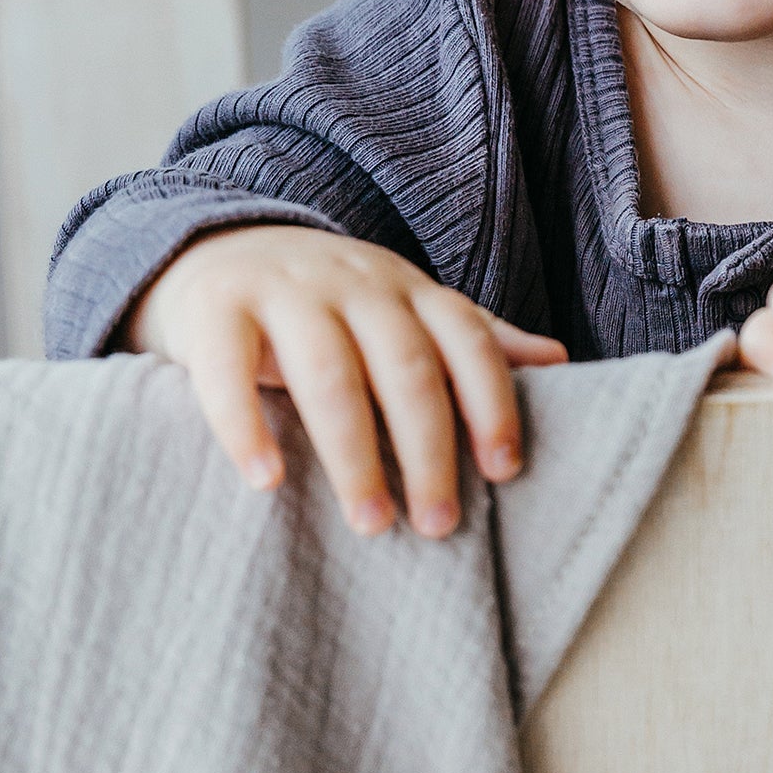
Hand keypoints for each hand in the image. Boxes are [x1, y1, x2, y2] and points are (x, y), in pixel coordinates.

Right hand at [129, 226, 566, 535]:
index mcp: (408, 290)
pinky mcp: (214, 309)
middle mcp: (353, 283)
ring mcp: (283, 291)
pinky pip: (228, 372)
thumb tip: (558, 361)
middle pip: (404, 367)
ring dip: (353, 454)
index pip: (466, 341)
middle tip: (438, 524)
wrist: (214, 248)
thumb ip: (472, 339)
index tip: (504, 471)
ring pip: (328, 374)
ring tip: (371, 522)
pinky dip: (246, 427)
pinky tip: (266, 481)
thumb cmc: (328, 304)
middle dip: (428, 449)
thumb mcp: (403, 311)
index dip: (490, 404)